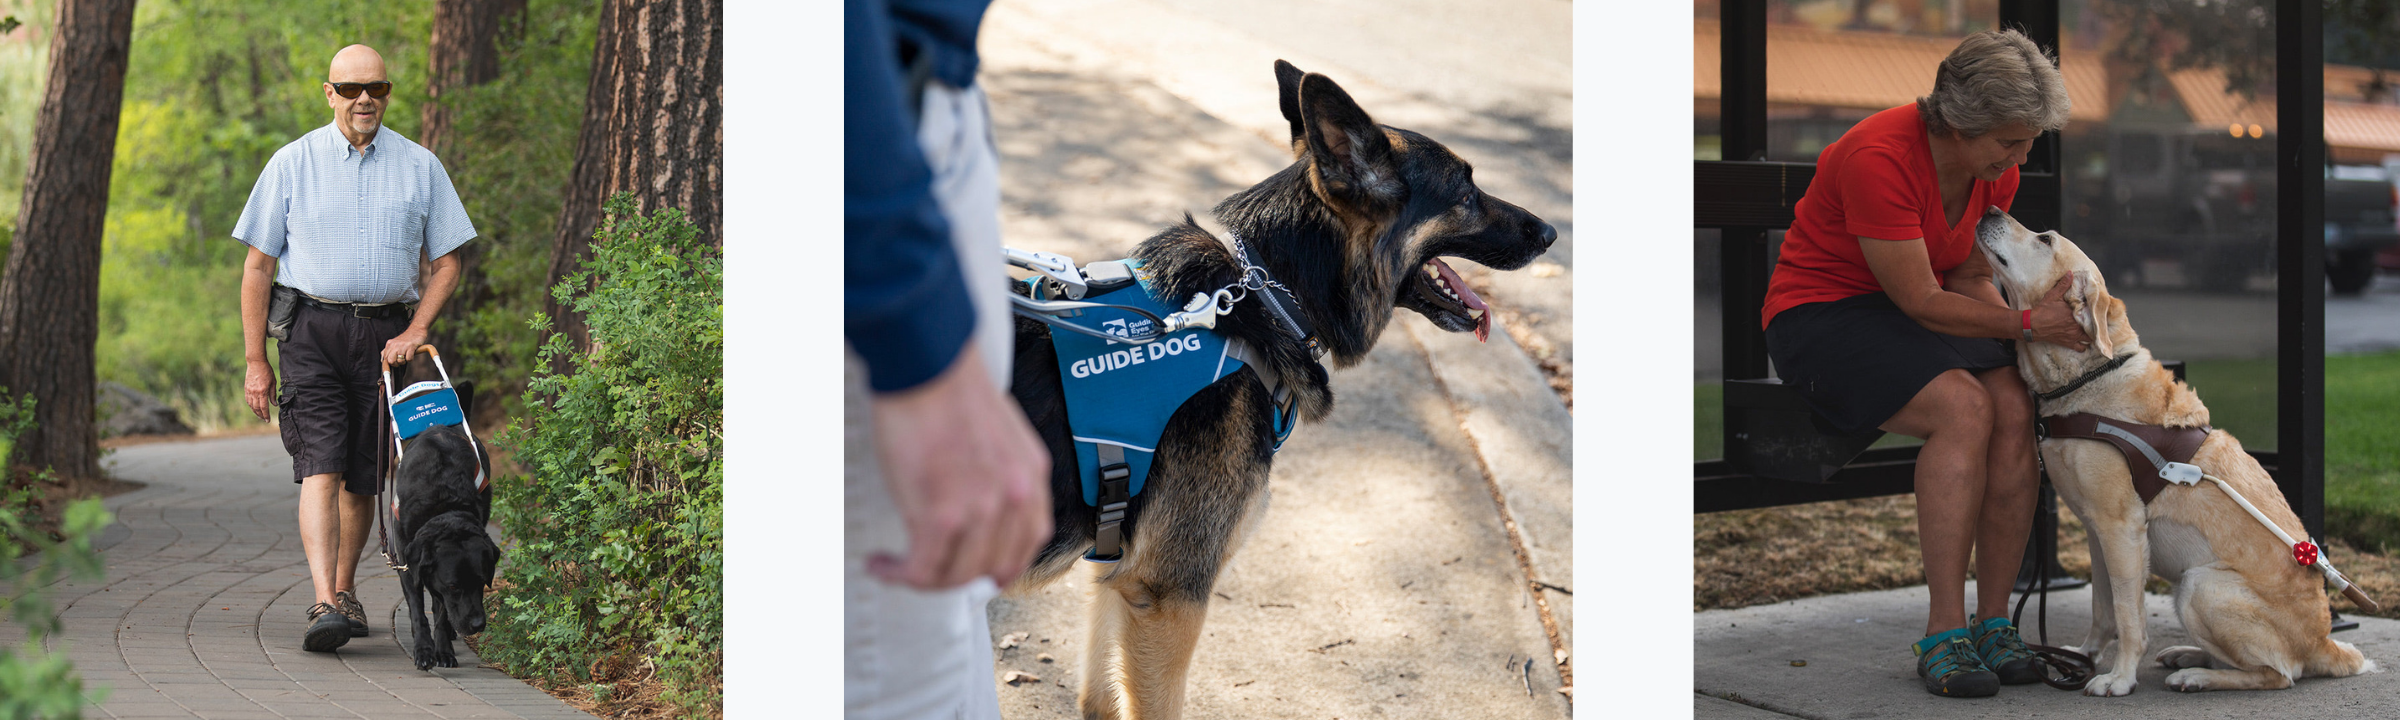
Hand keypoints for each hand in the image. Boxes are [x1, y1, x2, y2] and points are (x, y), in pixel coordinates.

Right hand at [245, 360, 276, 419]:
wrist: (256, 363)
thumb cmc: (267, 372)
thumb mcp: (273, 382)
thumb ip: (273, 395)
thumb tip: (274, 405)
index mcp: (262, 391)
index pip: (264, 407)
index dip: (266, 415)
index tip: (268, 420)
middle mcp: (255, 392)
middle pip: (256, 408)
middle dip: (261, 415)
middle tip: (264, 419)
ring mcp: (249, 391)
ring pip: (251, 405)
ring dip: (255, 412)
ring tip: (260, 415)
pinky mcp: (246, 389)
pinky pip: (247, 400)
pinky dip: (250, 405)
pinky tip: (254, 408)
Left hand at [382, 328, 428, 367]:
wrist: (416, 329)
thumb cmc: (406, 338)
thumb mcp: (394, 343)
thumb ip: (388, 350)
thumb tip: (382, 360)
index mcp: (389, 345)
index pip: (385, 359)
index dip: (386, 368)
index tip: (387, 376)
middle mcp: (394, 345)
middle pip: (391, 361)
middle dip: (396, 364)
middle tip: (400, 361)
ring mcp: (402, 346)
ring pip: (400, 361)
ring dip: (404, 361)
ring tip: (406, 356)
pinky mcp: (411, 346)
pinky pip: (409, 359)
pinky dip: (410, 359)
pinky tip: (412, 354)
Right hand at [867, 341, 1052, 589]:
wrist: (926, 366)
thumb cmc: (949, 388)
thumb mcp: (998, 434)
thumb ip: (997, 475)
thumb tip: (974, 508)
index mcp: (1031, 475)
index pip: (1029, 541)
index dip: (1000, 564)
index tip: (977, 569)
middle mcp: (1014, 496)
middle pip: (990, 566)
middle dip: (954, 574)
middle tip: (926, 566)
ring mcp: (981, 508)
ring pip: (955, 575)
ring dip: (921, 577)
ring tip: (898, 566)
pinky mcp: (941, 514)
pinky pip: (921, 568)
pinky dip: (899, 574)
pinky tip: (883, 564)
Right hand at [2029, 276, 2093, 350]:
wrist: (2032, 325)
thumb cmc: (2043, 310)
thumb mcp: (2053, 295)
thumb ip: (2063, 285)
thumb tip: (2070, 273)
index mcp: (2076, 313)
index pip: (2093, 312)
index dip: (2098, 311)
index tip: (2101, 309)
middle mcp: (2078, 325)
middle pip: (2095, 326)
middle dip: (2098, 323)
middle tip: (2100, 320)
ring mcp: (2074, 335)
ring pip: (2091, 338)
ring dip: (2093, 335)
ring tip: (2095, 331)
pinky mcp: (2069, 343)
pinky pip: (2081, 348)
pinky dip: (2084, 346)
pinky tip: (2085, 342)